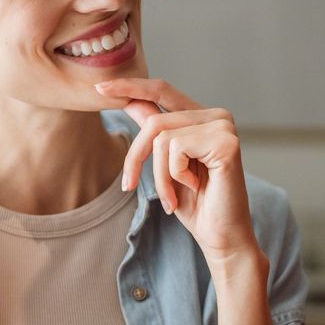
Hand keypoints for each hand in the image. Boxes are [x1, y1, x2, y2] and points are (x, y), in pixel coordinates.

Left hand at [95, 78, 258, 266]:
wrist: (221, 237)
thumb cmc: (195, 205)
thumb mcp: (165, 164)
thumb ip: (154, 131)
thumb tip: (130, 101)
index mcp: (202, 117)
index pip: (161, 91)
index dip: (129, 86)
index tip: (98, 88)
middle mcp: (216, 115)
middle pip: (154, 122)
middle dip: (136, 157)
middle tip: (130, 185)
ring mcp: (223, 126)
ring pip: (161, 138)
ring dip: (159, 176)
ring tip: (174, 196)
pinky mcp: (226, 142)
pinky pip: (176, 150)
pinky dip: (175, 176)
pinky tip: (196, 187)